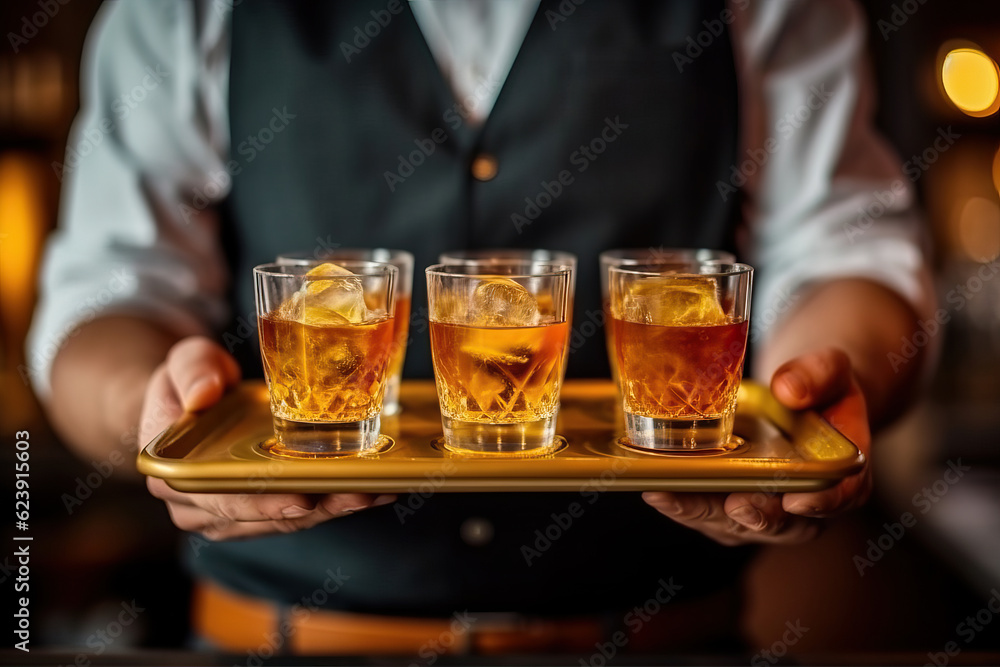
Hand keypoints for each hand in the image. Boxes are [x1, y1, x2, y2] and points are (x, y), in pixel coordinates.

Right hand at [140, 336, 395, 539]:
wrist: (187, 403)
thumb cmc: (185, 383)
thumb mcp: (183, 362)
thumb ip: (191, 371)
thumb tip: (203, 395)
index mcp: (175, 477)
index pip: (222, 497)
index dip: (263, 502)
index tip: (303, 499)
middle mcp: (201, 508)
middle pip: (268, 515)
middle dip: (320, 507)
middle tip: (362, 493)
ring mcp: (232, 516)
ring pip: (291, 519)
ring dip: (337, 507)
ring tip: (378, 491)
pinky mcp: (261, 511)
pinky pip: (301, 511)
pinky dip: (336, 501)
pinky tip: (374, 489)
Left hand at [643, 347, 870, 544]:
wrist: (799, 399)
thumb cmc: (820, 388)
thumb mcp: (829, 368)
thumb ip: (817, 374)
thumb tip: (788, 389)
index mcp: (843, 472)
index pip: (840, 495)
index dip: (822, 503)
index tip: (797, 500)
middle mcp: (806, 503)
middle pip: (783, 523)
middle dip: (755, 517)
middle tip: (735, 505)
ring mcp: (765, 510)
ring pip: (736, 526)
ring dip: (703, 513)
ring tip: (671, 495)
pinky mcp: (731, 508)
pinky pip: (707, 514)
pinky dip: (682, 504)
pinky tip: (655, 488)